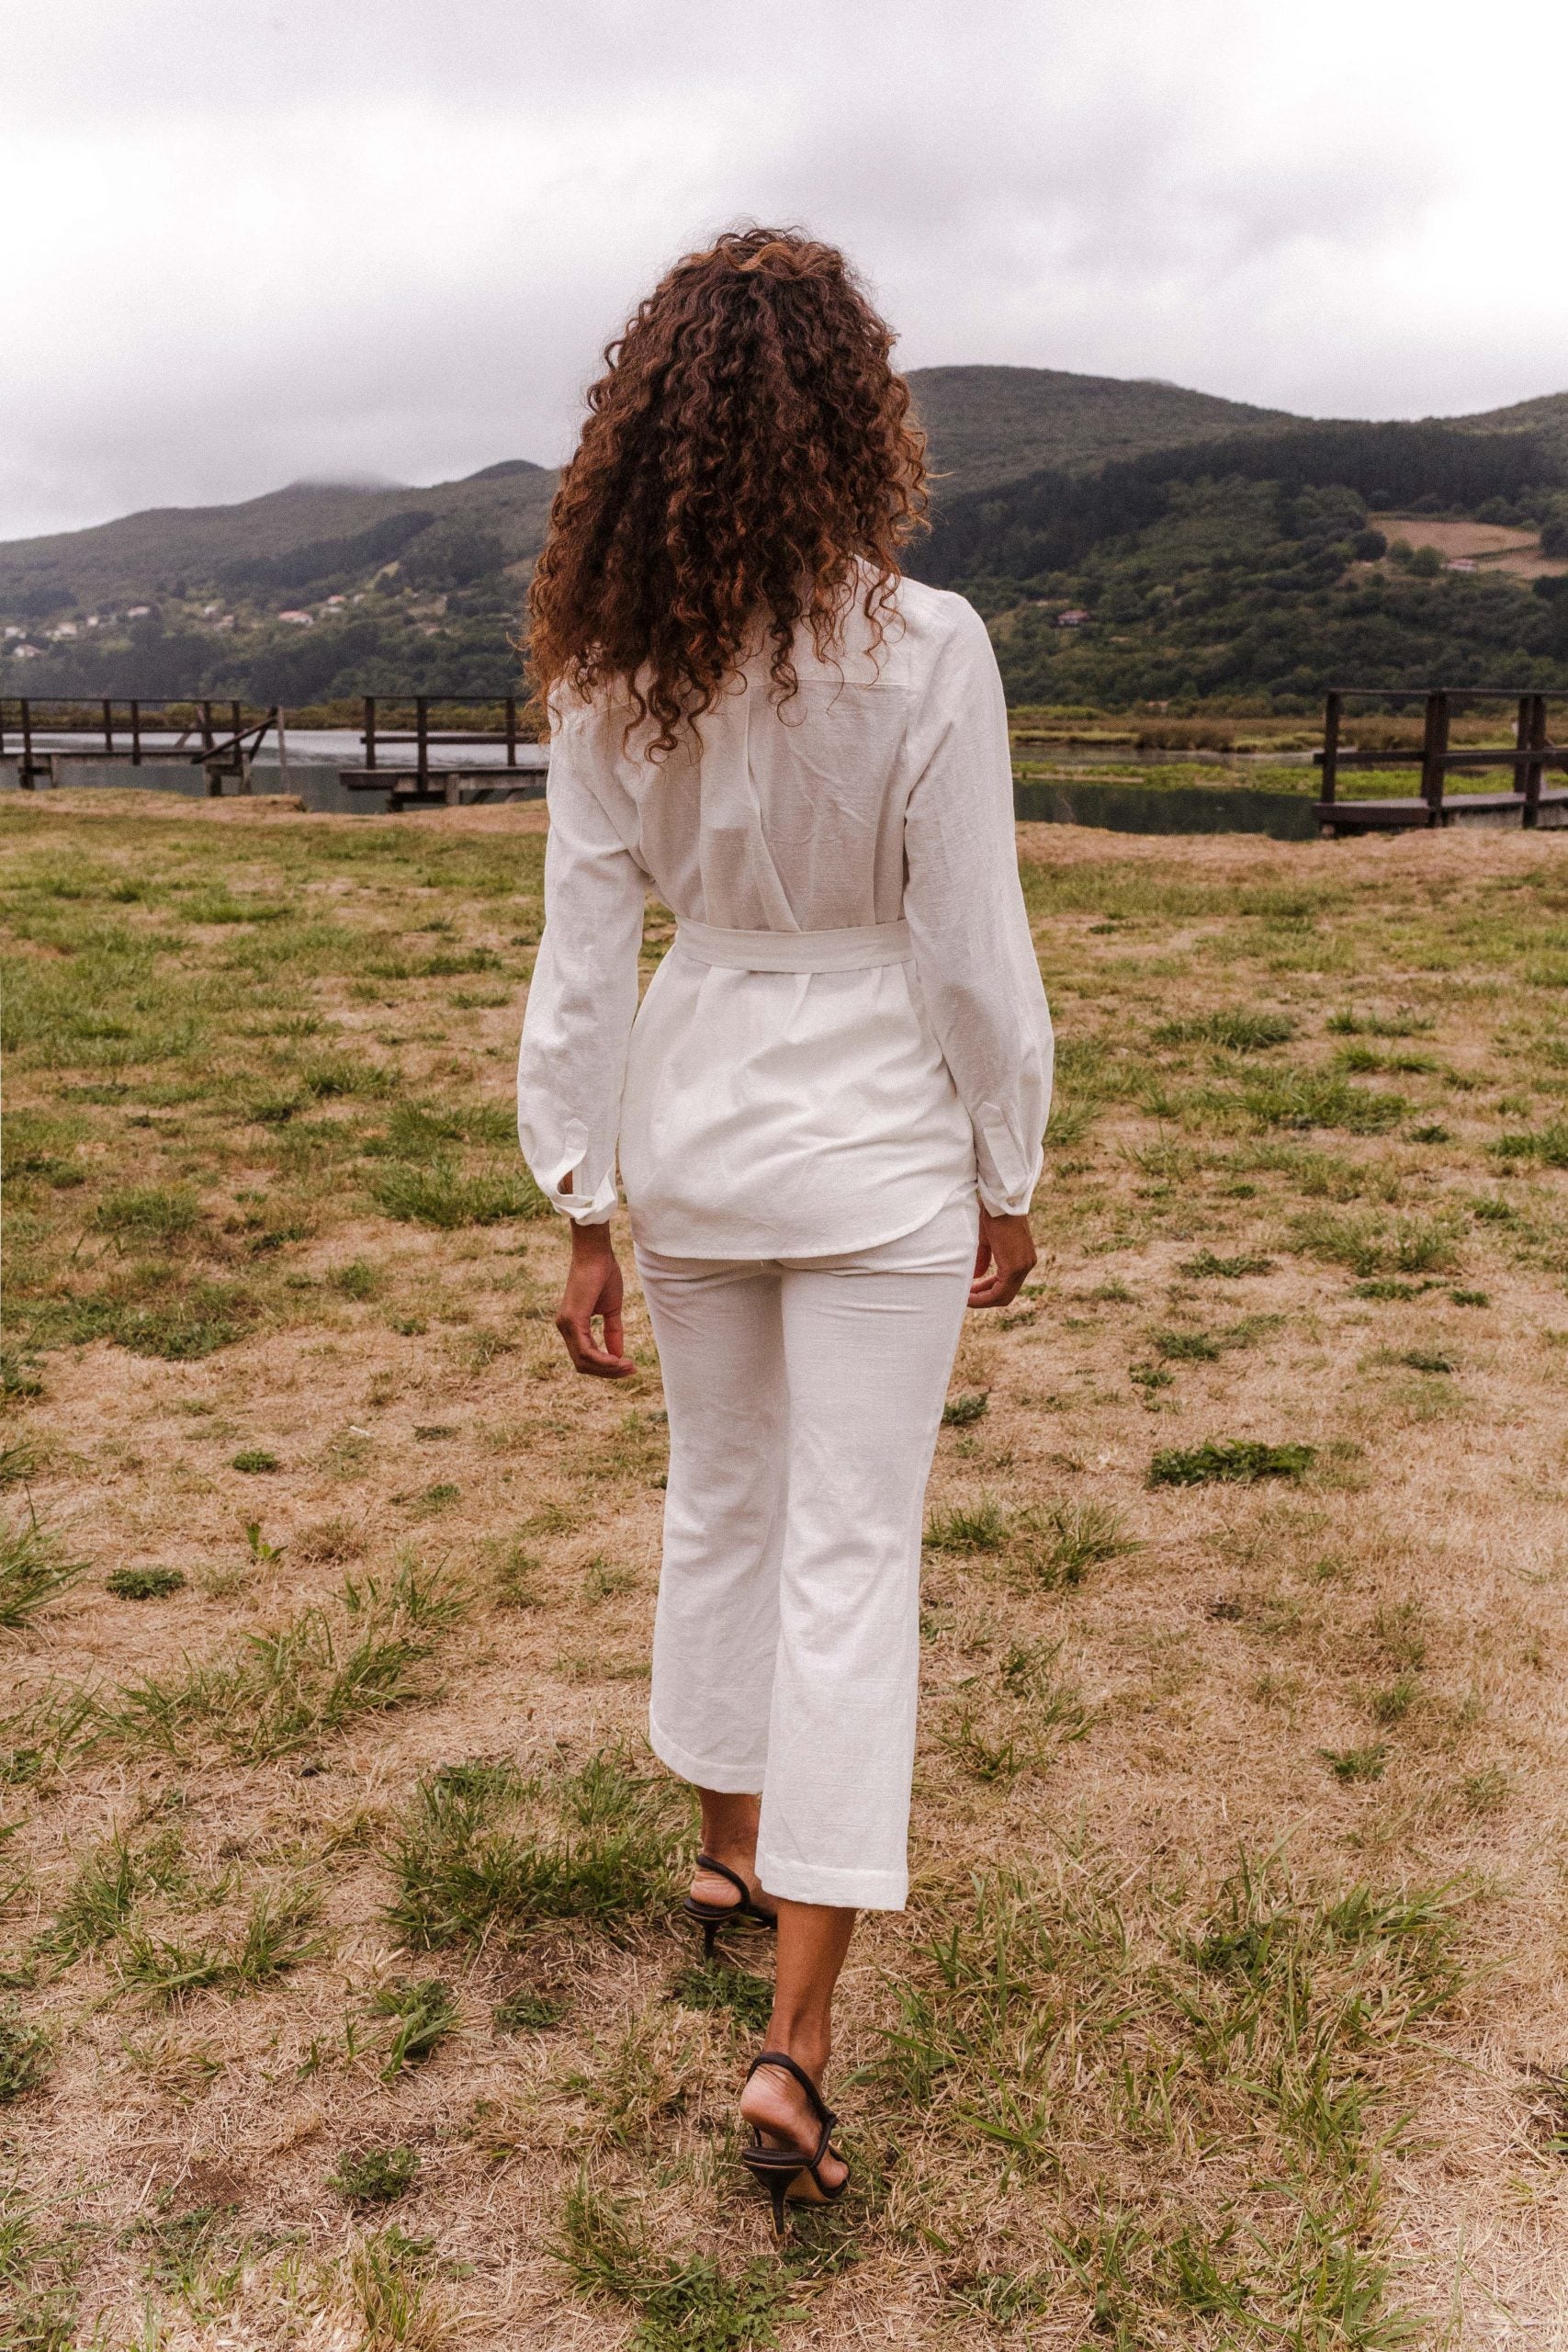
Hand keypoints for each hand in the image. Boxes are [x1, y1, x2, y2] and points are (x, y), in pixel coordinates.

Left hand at [555, 1223, 635, 1376]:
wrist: (596, 1254)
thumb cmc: (603, 1275)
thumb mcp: (611, 1309)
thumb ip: (613, 1332)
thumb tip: (618, 1355)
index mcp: (572, 1325)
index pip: (585, 1357)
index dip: (606, 1366)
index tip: (629, 1366)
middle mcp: (564, 1328)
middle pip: (583, 1365)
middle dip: (608, 1372)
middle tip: (631, 1370)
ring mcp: (566, 1325)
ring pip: (584, 1362)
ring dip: (608, 1368)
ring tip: (629, 1366)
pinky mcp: (572, 1321)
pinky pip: (585, 1351)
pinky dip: (603, 1359)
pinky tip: (618, 1360)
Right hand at [969, 1209, 1036, 1309]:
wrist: (1000, 1201)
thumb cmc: (993, 1214)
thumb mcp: (988, 1239)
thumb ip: (985, 1258)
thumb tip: (978, 1275)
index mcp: (1023, 1257)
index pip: (1008, 1285)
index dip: (989, 1292)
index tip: (972, 1292)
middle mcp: (1026, 1264)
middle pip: (1006, 1294)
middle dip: (985, 1298)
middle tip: (967, 1298)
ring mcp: (1022, 1267)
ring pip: (1003, 1296)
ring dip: (983, 1300)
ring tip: (966, 1299)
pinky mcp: (1014, 1267)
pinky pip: (1000, 1291)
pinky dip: (984, 1296)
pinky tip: (970, 1295)